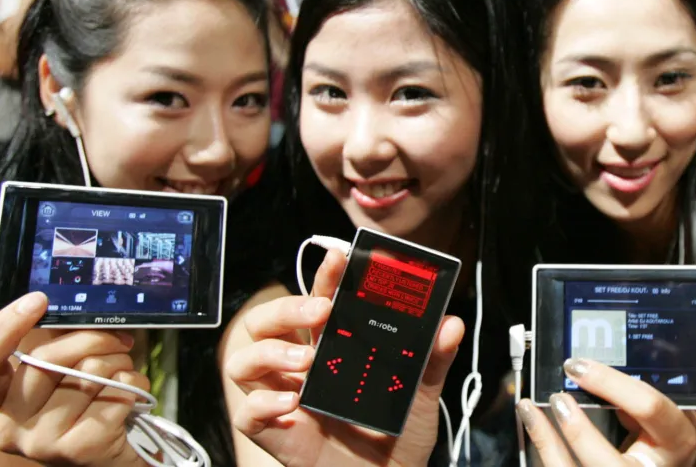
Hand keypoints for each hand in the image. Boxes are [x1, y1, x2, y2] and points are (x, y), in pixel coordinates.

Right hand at [0, 292, 148, 465]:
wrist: (112, 456)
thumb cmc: (85, 408)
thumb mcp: (59, 377)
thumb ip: (52, 347)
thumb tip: (55, 306)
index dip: (8, 327)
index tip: (37, 301)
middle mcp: (8, 426)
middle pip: (51, 359)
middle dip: (96, 340)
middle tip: (119, 341)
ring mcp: (41, 441)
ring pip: (91, 372)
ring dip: (120, 364)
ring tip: (121, 374)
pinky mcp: (80, 448)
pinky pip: (118, 390)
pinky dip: (134, 383)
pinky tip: (130, 397)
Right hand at [226, 248, 464, 466]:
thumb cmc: (399, 436)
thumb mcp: (421, 394)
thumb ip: (434, 360)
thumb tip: (451, 324)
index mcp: (332, 347)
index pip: (317, 302)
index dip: (322, 278)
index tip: (338, 258)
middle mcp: (302, 368)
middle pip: (266, 323)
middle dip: (286, 308)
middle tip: (320, 311)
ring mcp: (284, 398)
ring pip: (244, 360)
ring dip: (270, 352)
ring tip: (307, 362)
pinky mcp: (275, 432)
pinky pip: (246, 412)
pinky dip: (262, 403)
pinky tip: (294, 405)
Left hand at [517, 358, 695, 466]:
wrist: (672, 460)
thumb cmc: (665, 431)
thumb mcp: (664, 410)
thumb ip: (634, 395)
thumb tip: (588, 371)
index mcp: (677, 440)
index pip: (648, 408)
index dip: (611, 384)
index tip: (579, 367)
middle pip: (611, 465)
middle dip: (579, 433)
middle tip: (558, 400)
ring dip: (547, 443)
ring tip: (531, 411)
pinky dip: (545, 450)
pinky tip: (535, 427)